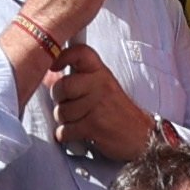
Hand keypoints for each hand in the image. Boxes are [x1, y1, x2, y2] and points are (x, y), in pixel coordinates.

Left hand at [48, 36, 155, 162]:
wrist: (141, 136)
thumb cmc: (118, 112)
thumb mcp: (102, 88)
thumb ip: (79, 80)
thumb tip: (48, 76)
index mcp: (101, 72)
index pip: (80, 53)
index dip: (62, 56)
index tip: (53, 66)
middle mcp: (100, 85)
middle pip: (62, 86)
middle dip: (58, 100)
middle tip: (67, 105)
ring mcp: (97, 105)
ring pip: (61, 111)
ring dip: (64, 121)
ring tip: (77, 121)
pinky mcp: (94, 126)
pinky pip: (65, 130)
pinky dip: (66, 135)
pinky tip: (76, 134)